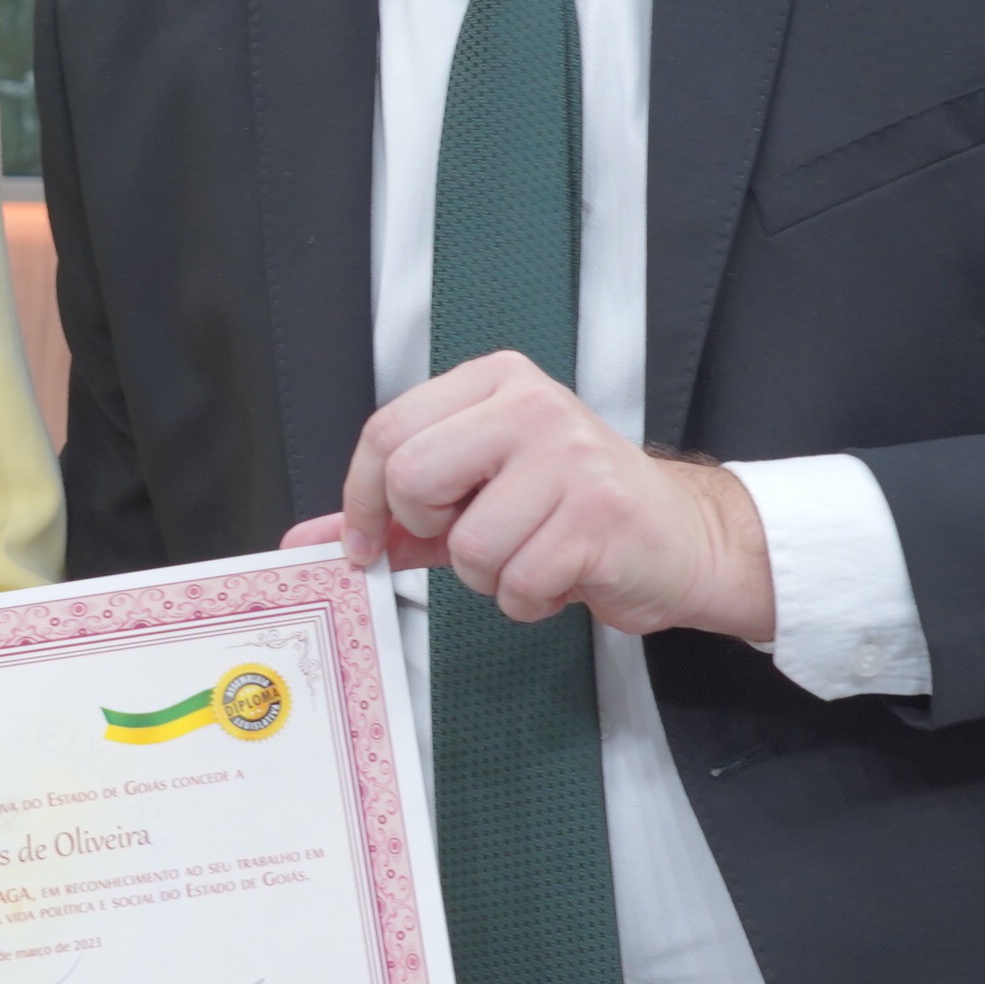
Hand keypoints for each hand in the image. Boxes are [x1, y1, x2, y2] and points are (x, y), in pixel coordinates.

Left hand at [298, 351, 774, 645]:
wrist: (677, 536)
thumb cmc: (569, 511)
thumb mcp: (473, 496)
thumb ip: (391, 514)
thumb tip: (307, 540)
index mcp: (493, 383)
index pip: (386, 430)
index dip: (363, 500)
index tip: (366, 543)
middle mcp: (530, 406)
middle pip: (412, 477)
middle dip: (429, 532)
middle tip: (469, 536)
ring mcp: (569, 457)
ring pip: (468, 546)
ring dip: (489, 577)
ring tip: (530, 554)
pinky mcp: (598, 516)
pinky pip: (518, 584)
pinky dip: (529, 599)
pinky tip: (561, 573)